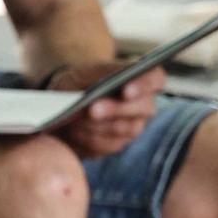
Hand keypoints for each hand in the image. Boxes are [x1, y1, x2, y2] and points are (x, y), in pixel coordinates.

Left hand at [48, 59, 164, 157]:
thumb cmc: (79, 82)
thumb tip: (115, 81)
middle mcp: (143, 103)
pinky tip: (73, 131)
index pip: (155, 79)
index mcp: (141, 79)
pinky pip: (105, 145)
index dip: (144, 84)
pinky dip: (86, 137)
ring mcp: (132, 126)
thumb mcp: (86, 72)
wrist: (62, 105)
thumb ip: (103, 73)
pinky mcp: (116, 144)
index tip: (126, 90)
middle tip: (93, 110)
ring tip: (74, 118)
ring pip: (121, 128)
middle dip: (115, 109)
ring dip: (95, 124)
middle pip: (142, 108)